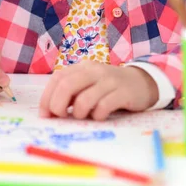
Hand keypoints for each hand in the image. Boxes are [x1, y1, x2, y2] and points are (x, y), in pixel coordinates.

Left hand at [39, 62, 158, 120]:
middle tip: (61, 118)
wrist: (140, 83)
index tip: (45, 115)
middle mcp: (94, 70)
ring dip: (78, 113)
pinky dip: (97, 116)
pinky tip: (100, 116)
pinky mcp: (123, 93)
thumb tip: (50, 112)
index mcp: (82, 68)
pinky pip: (104, 106)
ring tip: (83, 116)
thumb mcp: (88, 85)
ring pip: (84, 99)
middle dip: (58, 105)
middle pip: (67, 86)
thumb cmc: (108, 88)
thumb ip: (71, 93)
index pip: (58, 78)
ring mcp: (109, 80)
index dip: (47, 97)